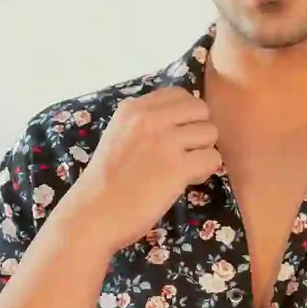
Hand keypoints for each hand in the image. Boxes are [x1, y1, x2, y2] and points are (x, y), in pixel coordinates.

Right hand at [63, 86, 222, 254]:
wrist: (94, 213)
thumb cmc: (104, 182)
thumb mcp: (118, 136)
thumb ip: (145, 124)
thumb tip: (180, 123)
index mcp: (134, 108)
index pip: (179, 94)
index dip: (186, 115)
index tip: (176, 135)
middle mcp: (150, 118)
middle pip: (200, 109)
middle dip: (198, 131)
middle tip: (185, 153)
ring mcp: (165, 141)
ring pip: (210, 132)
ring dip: (203, 151)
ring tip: (185, 169)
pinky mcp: (178, 167)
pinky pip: (212, 157)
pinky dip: (205, 170)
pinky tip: (187, 181)